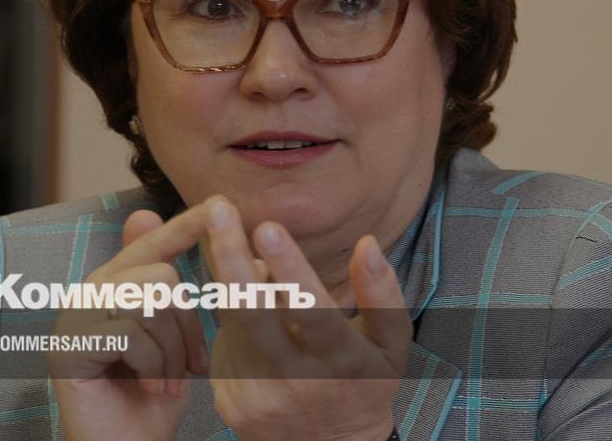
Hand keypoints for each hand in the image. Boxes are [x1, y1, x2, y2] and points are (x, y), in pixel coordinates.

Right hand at [47, 199, 213, 440]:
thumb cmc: (155, 397)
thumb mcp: (174, 338)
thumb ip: (171, 288)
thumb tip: (159, 218)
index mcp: (114, 285)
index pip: (152, 244)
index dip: (186, 225)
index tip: (221, 205)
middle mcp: (87, 294)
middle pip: (160, 275)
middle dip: (187, 326)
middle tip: (189, 366)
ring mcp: (72, 320)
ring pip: (150, 301)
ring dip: (173, 350)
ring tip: (167, 379)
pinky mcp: (68, 349)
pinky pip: (132, 334)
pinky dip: (154, 366)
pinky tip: (150, 389)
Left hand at [204, 199, 410, 440]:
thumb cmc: (365, 386)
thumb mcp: (392, 346)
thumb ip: (384, 295)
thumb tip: (369, 244)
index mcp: (341, 362)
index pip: (313, 311)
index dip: (290, 269)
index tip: (267, 227)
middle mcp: (296, 380)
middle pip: (253, 313)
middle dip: (231, 257)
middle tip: (219, 211)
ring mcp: (258, 393)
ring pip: (231, 321)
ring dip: (226, 274)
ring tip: (224, 233)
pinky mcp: (231, 401)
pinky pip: (223, 343)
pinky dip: (227, 309)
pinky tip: (235, 288)